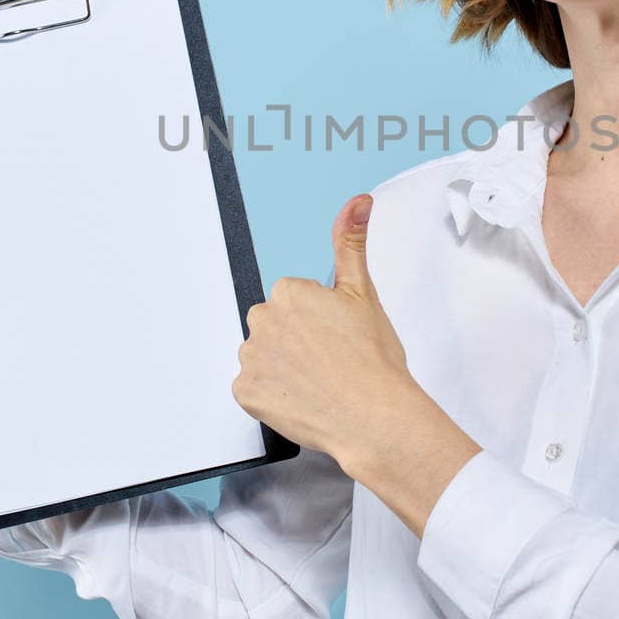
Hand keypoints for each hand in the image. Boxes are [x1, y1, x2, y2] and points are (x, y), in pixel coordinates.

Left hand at [231, 194, 415, 465]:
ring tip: (317, 382)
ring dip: (282, 367)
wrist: (373, 416)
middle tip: (329, 360)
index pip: (293, 300)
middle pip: (273, 326)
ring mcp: (251, 359)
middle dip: (294, 340)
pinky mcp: (245, 393)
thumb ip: (351, 243)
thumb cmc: (372, 360)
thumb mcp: (364, 293)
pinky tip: (301, 399)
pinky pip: (253, 389)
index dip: (317, 320)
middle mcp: (262, 320)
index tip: (336, 335)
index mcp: (288, 292)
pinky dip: (272, 396)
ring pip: (262, 357)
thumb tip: (358, 202)